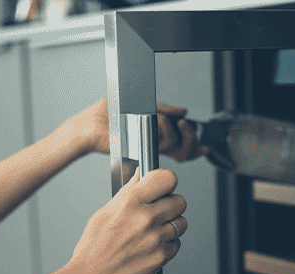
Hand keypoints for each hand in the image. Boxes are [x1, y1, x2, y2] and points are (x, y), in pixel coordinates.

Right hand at [62, 167, 187, 273]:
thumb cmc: (93, 249)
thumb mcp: (105, 213)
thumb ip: (127, 193)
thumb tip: (139, 176)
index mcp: (131, 203)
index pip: (167, 179)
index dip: (167, 182)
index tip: (163, 186)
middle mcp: (146, 218)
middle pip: (179, 201)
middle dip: (171, 204)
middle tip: (160, 210)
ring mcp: (156, 239)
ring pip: (181, 223)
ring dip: (171, 225)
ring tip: (154, 230)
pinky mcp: (161, 257)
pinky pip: (177, 244)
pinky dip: (168, 244)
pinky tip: (152, 245)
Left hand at [73, 98, 209, 161]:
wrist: (90, 125)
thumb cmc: (107, 114)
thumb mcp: (140, 103)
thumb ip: (163, 108)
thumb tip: (182, 111)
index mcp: (154, 135)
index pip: (180, 146)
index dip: (195, 147)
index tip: (204, 147)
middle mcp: (153, 144)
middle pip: (184, 148)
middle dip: (189, 135)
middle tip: (184, 123)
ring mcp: (148, 148)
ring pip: (175, 143)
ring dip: (170, 125)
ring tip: (159, 118)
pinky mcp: (142, 149)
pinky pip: (164, 144)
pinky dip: (165, 129)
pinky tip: (160, 122)